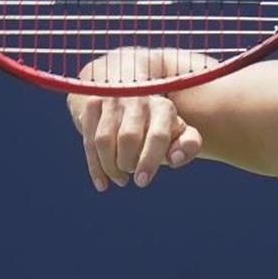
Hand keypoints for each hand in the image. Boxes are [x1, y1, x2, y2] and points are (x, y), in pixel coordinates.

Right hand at [66, 94, 202, 190]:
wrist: (132, 95)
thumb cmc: (160, 124)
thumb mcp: (179, 132)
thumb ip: (189, 144)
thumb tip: (176, 158)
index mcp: (164, 108)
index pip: (157, 136)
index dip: (149, 161)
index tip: (142, 182)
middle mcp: (138, 99)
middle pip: (128, 138)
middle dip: (127, 163)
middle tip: (131, 172)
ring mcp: (113, 99)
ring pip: (104, 140)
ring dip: (110, 166)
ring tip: (121, 178)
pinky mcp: (92, 104)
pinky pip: (88, 139)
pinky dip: (94, 166)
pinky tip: (102, 183)